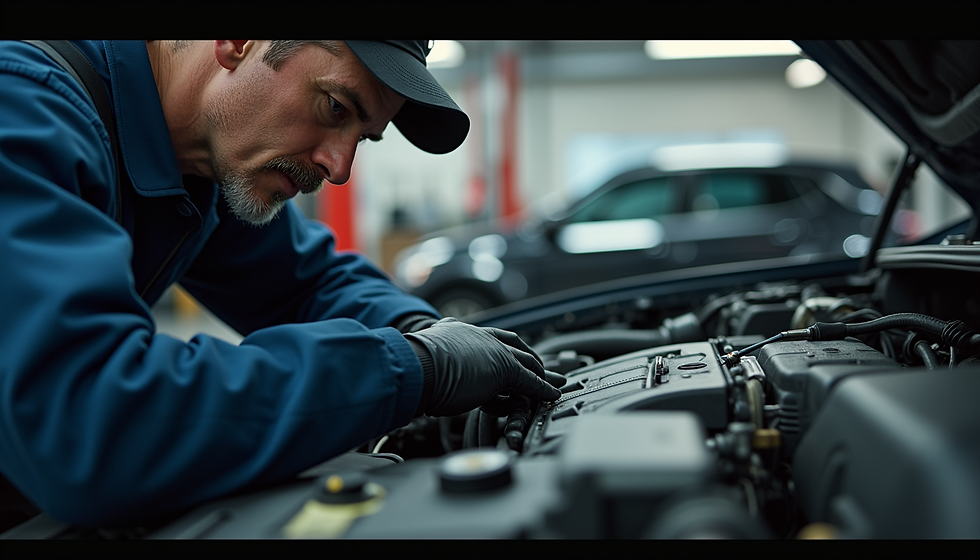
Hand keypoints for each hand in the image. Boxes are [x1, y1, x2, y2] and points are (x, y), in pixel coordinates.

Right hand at [406, 318, 561, 416]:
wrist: (415, 368)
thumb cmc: (412, 369)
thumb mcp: (425, 363)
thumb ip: (432, 364)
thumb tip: (421, 374)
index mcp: (458, 332)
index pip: (488, 337)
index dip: (503, 347)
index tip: (511, 354)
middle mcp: (478, 336)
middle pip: (513, 345)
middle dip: (530, 358)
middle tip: (542, 369)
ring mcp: (492, 351)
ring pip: (525, 363)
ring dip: (541, 376)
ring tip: (551, 385)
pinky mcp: (505, 370)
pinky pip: (529, 380)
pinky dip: (542, 389)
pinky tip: (551, 394)